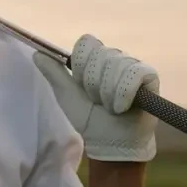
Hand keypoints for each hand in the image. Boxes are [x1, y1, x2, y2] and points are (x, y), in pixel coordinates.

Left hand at [33, 34, 159, 161]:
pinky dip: (123, 92)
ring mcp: (133, 67)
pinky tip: (121, 107)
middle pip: (100, 54)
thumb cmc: (89, 120)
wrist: (110, 144)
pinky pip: (135, 73)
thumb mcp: (66, 95)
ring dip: (107, 93)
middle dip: (93, 84)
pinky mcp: (149, 77)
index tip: (80, 85)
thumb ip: (53, 73)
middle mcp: (115, 59)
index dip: (80, 65)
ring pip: (116, 65)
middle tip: (97, 101)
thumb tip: (36, 53)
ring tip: (109, 107)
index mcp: (94, 60)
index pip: (86, 43)